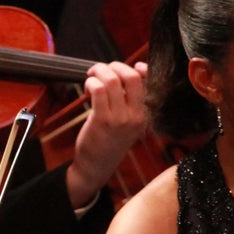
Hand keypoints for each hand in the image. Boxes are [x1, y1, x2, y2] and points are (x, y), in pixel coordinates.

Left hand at [65, 61, 148, 205]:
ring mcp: (119, 119)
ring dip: (99, 72)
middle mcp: (135, 116)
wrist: (96, 167)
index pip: (146, 83)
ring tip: (91, 77)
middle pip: (131, 76)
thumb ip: (128, 101)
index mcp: (143, 115)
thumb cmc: (108, 142)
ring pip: (112, 80)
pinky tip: (87, 89)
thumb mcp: (126, 123)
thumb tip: (131, 73)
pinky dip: (91, 82)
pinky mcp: (102, 120)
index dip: (139, 68)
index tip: (129, 66)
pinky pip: (98, 90)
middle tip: (102, 70)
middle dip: (114, 66)